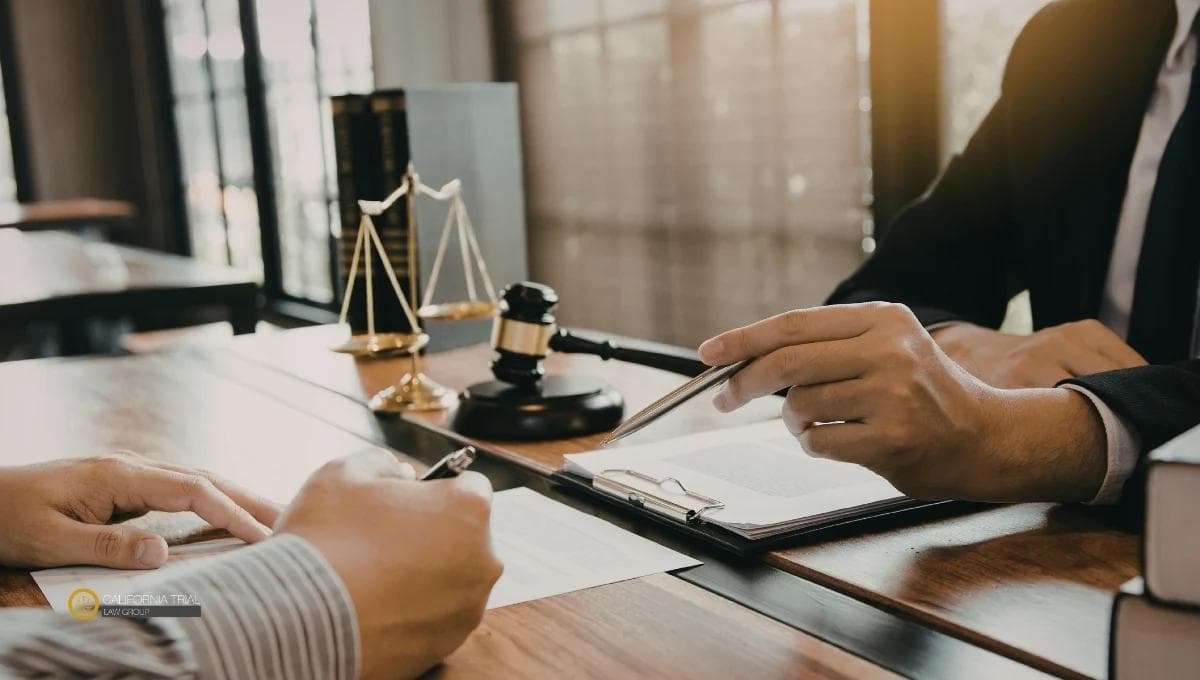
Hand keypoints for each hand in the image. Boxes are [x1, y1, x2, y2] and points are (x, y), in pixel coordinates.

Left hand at [0, 453, 278, 568]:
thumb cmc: (9, 518)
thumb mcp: (51, 540)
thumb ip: (107, 547)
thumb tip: (163, 553)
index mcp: (119, 476)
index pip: (193, 490)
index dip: (232, 512)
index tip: (264, 535)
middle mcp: (130, 468)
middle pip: (205, 478)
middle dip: (250, 498)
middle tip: (294, 517)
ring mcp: (128, 475)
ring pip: (196, 481)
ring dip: (235, 498)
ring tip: (272, 517)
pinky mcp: (122, 487)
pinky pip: (179, 492)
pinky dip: (211, 502)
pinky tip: (224, 516)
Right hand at [276, 450, 502, 679]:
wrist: (296, 620)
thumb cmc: (324, 539)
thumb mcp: (344, 473)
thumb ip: (382, 463)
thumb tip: (399, 474)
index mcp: (468, 510)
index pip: (469, 486)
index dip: (435, 488)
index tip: (406, 499)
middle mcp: (482, 561)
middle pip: (463, 535)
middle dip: (431, 532)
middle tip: (381, 538)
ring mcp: (466, 609)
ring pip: (450, 579)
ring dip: (422, 573)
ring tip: (371, 574)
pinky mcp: (445, 646)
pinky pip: (433, 617)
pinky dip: (410, 609)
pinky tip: (372, 604)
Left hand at [699, 302, 1107, 502]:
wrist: (986, 437)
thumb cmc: (924, 395)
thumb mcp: (886, 349)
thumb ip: (827, 348)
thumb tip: (745, 358)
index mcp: (882, 319)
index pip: (794, 324)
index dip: (744, 339)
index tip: (709, 352)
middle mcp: (888, 350)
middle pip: (787, 362)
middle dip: (744, 382)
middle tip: (725, 397)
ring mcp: (892, 395)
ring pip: (799, 407)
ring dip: (795, 422)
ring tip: (824, 422)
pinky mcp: (891, 438)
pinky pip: (818, 442)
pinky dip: (815, 445)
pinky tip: (841, 442)